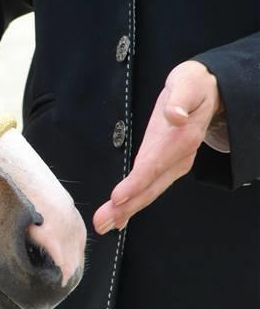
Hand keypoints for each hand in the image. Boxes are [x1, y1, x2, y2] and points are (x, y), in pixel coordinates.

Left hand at [93, 60, 221, 234]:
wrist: (207, 91)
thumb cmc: (192, 86)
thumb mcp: (188, 83)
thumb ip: (180, 99)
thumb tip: (174, 114)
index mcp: (180, 138)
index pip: (154, 164)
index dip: (136, 182)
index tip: (117, 197)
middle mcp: (178, 157)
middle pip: (149, 186)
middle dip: (125, 206)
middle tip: (101, 223)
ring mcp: (174, 164)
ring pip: (148, 191)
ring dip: (126, 210)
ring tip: (104, 225)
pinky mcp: (168, 166)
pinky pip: (149, 188)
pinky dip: (133, 203)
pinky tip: (119, 218)